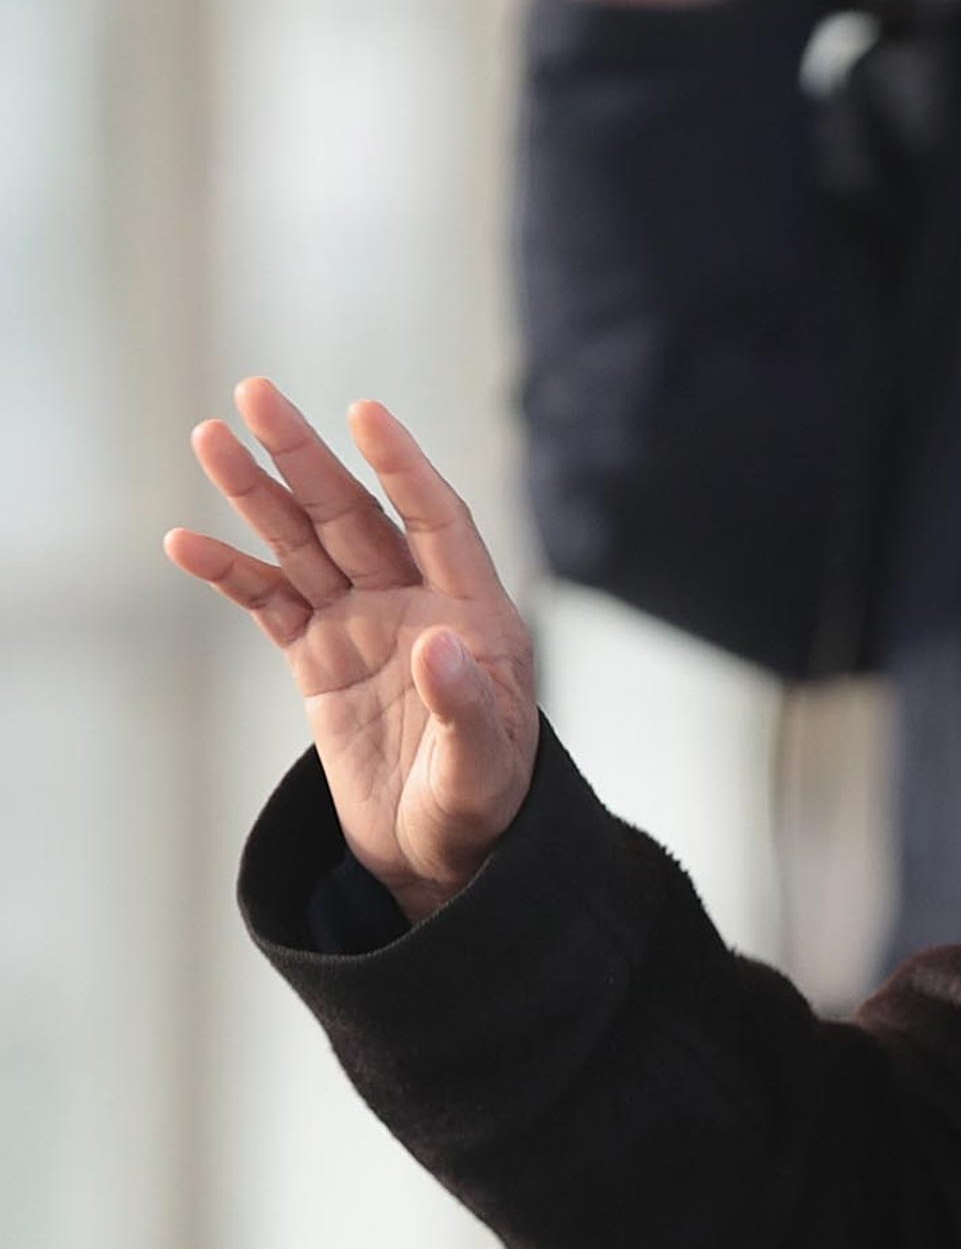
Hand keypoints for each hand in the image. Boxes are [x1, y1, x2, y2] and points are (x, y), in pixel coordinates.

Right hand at [165, 380, 539, 920]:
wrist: (441, 855)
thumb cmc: (481, 808)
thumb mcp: (483, 769)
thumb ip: (467, 707)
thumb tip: (440, 642)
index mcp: (474, 614)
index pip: (437, 520)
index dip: (404, 467)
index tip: (365, 412)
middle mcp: (416, 604)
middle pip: (354, 516)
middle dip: (306, 458)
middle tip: (255, 394)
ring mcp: (363, 627)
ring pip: (304, 546)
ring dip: (258, 495)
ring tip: (211, 436)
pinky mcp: (319, 660)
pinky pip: (270, 604)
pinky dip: (232, 575)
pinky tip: (189, 542)